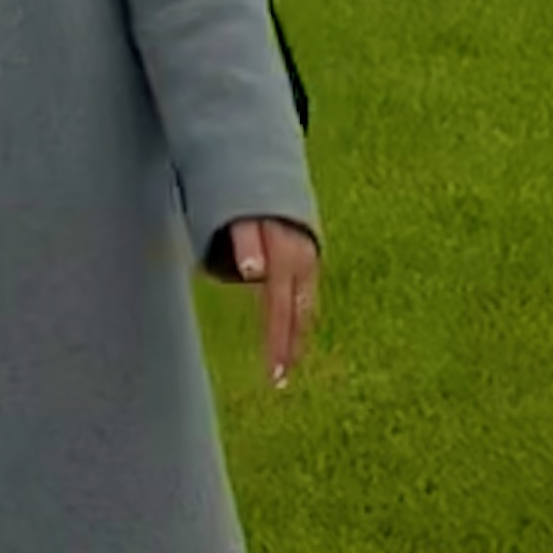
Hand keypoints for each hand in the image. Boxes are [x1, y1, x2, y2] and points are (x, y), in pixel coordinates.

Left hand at [222, 218, 320, 388]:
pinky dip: (298, 317)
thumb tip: (254, 271)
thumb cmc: (249, 201)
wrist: (269, 173)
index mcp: (288, 257)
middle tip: (280, 379)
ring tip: (286, 364)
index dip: (279, 343)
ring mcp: (309, 261)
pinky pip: (304, 295)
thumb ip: (247, 243)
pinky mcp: (306, 260)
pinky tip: (291, 330)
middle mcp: (304, 262)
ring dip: (296, 335)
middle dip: (290, 346)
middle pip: (299, 314)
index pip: (282, 310)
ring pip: (305, 306)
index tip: (276, 373)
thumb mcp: (243, 217)